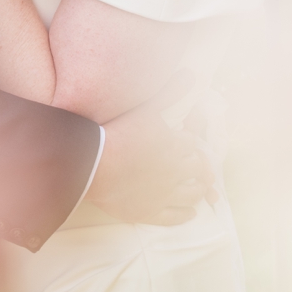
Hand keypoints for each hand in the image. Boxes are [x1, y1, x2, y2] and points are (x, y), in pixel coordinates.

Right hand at [83, 71, 217, 225]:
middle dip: (201, 169)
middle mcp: (175, 172)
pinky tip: (189, 212)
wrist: (90, 162)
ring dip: (197, 191)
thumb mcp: (145, 107)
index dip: (194, 146)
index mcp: (175, 146)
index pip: (195, 147)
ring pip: (192, 195)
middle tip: (200, 169)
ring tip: (197, 188)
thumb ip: (169, 92)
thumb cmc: (116, 132)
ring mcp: (163, 194)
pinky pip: (175, 217)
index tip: (190, 147)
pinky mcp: (149, 212)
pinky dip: (185, 214)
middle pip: (199, 172)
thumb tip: (191, 74)